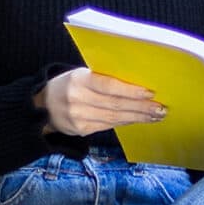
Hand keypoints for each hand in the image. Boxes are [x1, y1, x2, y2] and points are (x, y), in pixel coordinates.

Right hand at [35, 68, 165, 135]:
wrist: (42, 105)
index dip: (131, 91)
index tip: (150, 93)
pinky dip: (126, 122)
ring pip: (114, 118)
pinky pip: (108, 126)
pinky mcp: (80, 130)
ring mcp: (78, 117)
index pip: (109, 86)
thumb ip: (104, 77)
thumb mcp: (82, 74)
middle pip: (115, 105)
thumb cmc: (70, 83)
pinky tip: (138, 120)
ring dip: (138, 117)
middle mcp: (77, 100)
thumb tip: (136, 82)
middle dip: (141, 107)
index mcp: (79, 80)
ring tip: (155, 115)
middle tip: (161, 108)